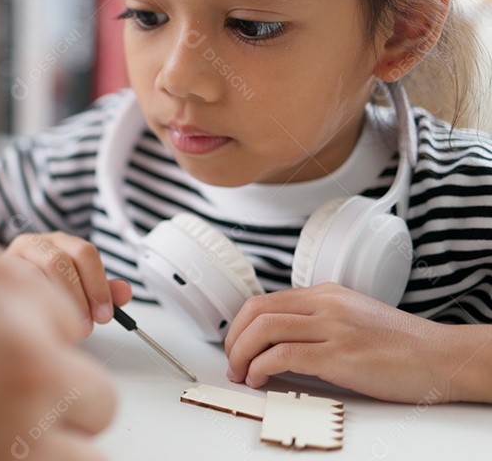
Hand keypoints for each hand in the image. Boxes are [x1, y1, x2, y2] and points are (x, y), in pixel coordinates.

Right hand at [2, 231, 132, 336]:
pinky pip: (19, 283)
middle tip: (86, 325)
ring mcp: (14, 254)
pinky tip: (42, 320)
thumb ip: (103, 292)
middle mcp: (37, 242)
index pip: (86, 253)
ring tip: (64, 326)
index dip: (98, 286)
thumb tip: (125, 292)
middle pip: (62, 260)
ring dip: (57, 302)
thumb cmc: (43, 296)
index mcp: (61, 243)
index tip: (104, 314)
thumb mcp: (78, 295)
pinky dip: (35, 304)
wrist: (4, 300)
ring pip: (38, 272)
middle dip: (78, 297)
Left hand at [224, 282, 452, 402]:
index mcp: (327, 294)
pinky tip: (261, 380)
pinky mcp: (339, 355)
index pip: (265, 301)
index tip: (236, 346)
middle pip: (257, 312)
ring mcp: (333, 328)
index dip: (241, 326)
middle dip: (234, 339)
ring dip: (242, 354)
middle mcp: (326, 305)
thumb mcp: (353, 318)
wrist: (442, 357)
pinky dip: (261, 368)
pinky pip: (283, 355)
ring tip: (241, 374)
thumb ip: (318, 322)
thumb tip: (280, 342)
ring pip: (264, 330)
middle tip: (232, 362)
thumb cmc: (401, 345)